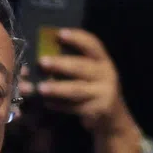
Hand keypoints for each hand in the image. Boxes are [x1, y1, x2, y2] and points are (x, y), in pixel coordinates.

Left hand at [18, 28, 134, 135]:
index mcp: (103, 61)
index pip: (93, 44)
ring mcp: (103, 93)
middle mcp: (106, 75)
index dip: (77, 38)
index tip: (60, 33)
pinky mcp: (97, 110)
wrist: (113, 119)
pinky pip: (74, 107)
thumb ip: (78, 63)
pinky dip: (59, 105)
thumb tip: (46, 53)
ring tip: (40, 88)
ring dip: (57, 88)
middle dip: (60, 64)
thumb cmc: (96, 90)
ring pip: (76, 89)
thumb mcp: (93, 74)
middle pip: (81, 67)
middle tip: (41, 61)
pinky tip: (46, 103)